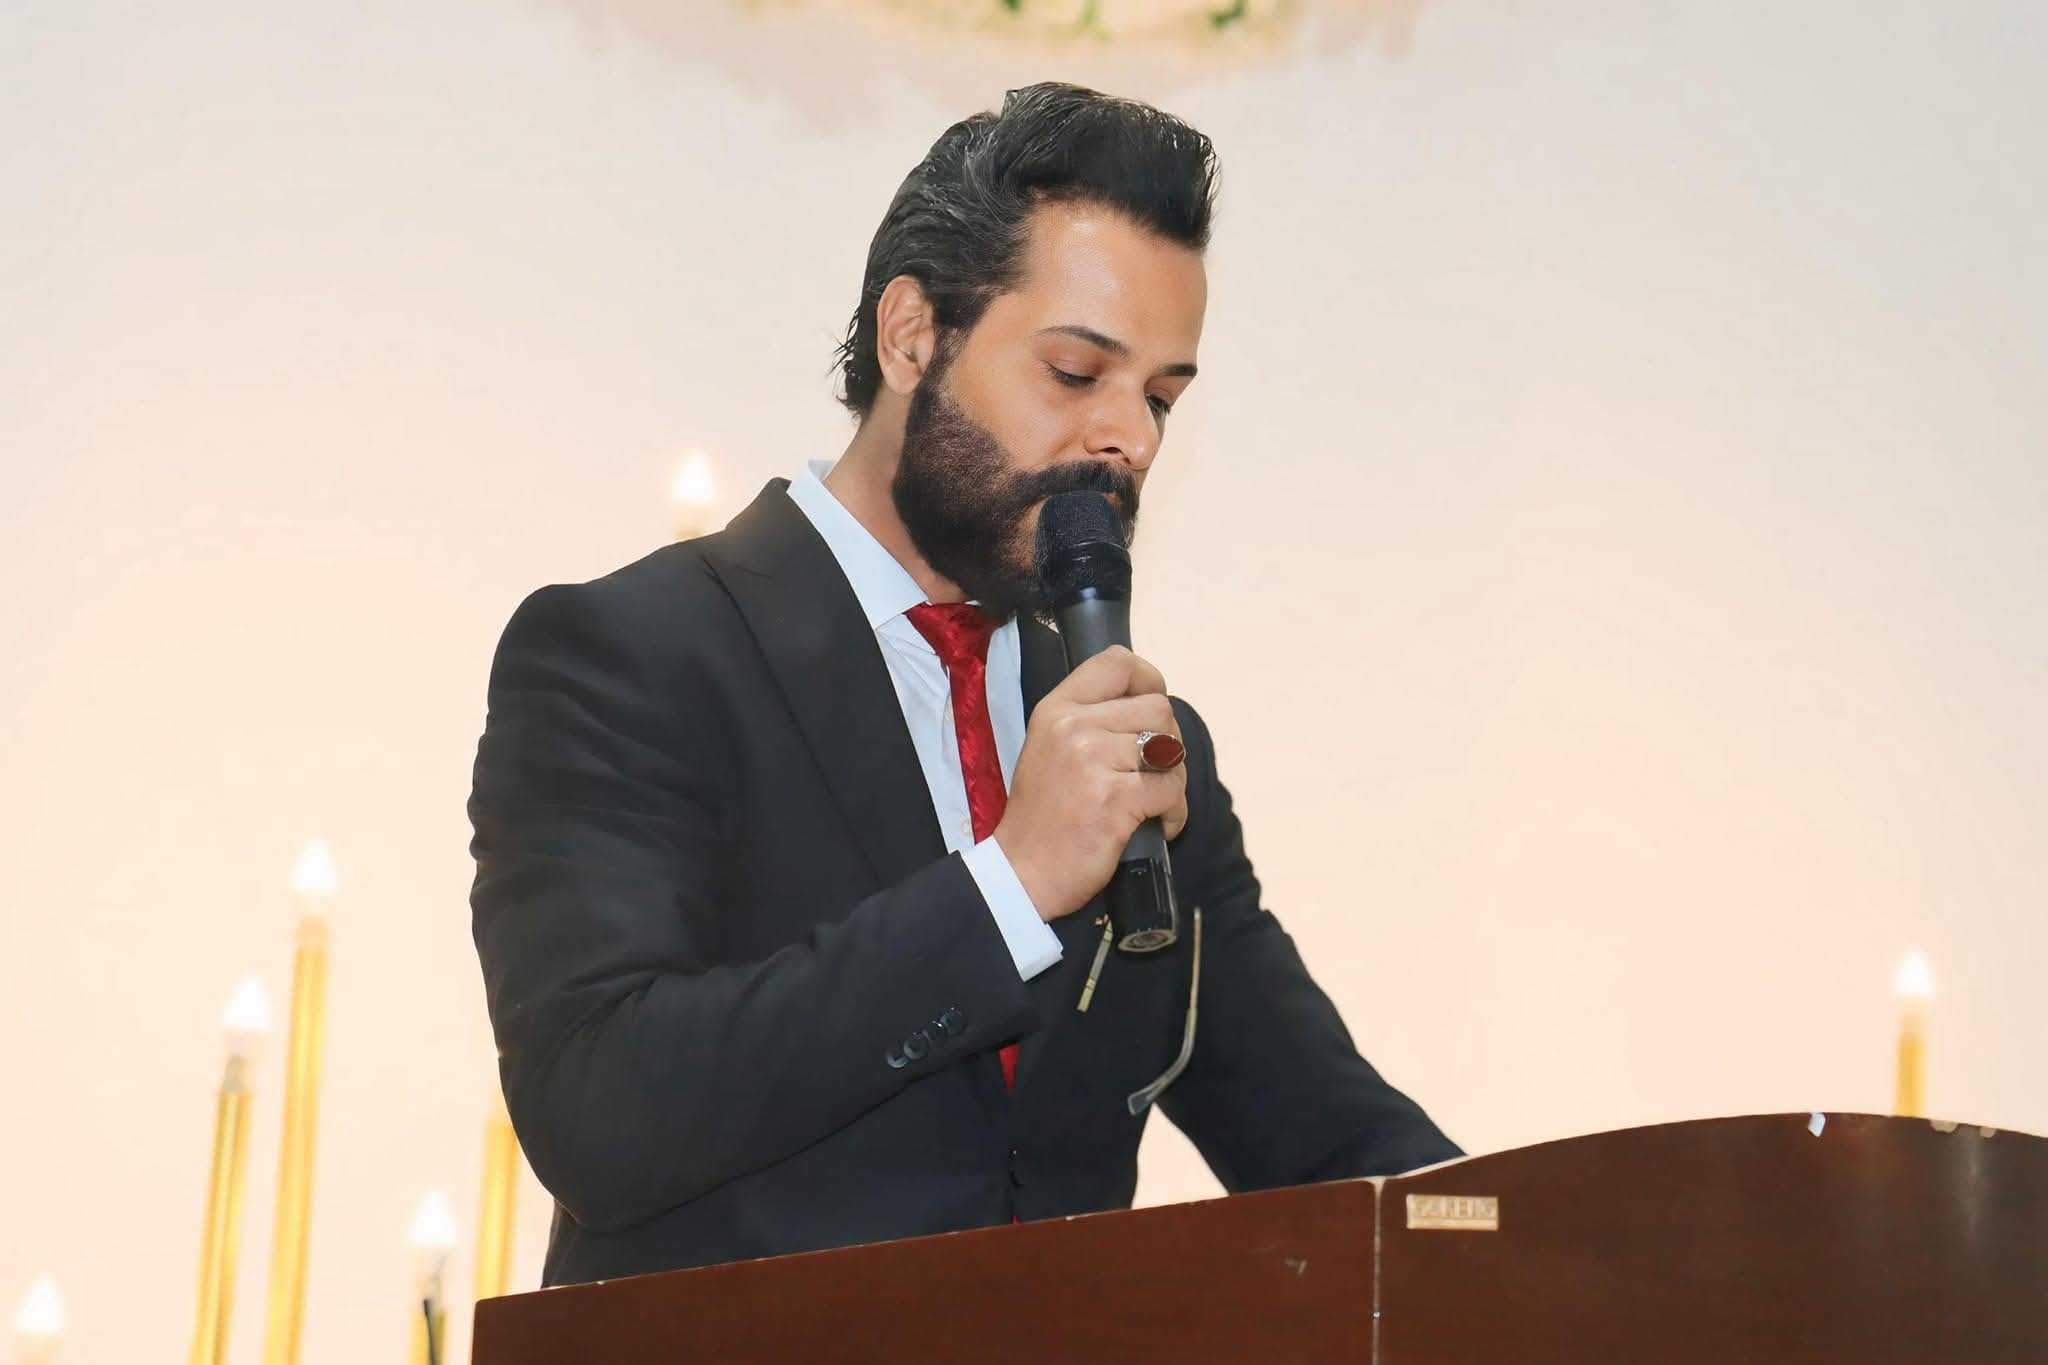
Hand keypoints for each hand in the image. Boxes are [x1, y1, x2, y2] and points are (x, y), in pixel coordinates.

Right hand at [994, 646, 1188, 921]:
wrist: (1021, 873)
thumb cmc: (1041, 815)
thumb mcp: (1050, 748)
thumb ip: (1090, 720)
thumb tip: (1149, 706)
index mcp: (1057, 709)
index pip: (1118, 662)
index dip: (1149, 681)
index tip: (1149, 713)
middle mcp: (1075, 726)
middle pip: (1158, 708)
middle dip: (1168, 742)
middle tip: (1150, 773)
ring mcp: (1094, 761)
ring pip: (1172, 750)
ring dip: (1173, 780)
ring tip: (1152, 802)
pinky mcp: (1116, 799)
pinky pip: (1172, 790)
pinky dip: (1174, 813)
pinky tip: (1156, 826)